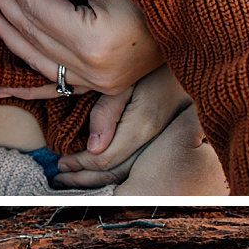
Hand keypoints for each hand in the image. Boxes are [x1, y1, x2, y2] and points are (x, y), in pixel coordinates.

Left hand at [0, 0, 162, 98]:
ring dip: (5, 34)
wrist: (200, 16)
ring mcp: (98, 83)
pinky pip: (56, 89)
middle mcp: (93, 70)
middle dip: (0, 3)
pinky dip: (26, 88)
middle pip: (32, 31)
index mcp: (95, 41)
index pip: (39, 8)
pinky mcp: (102, 87)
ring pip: (36, 59)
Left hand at [52, 66, 193, 187]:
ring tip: (73, 178)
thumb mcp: (124, 83)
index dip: (80, 164)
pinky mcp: (160, 143)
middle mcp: (151, 141)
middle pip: (114, 172)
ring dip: (97, 179)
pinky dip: (111, 172)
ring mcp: (158, 145)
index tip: (61, 162)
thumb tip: (93, 147)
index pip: (104, 159)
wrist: (187, 69)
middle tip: (61, 176)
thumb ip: (107, 112)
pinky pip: (134, 166)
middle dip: (84, 177)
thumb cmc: (152, 69)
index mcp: (140, 127)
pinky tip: (96, 172)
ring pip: (125, 173)